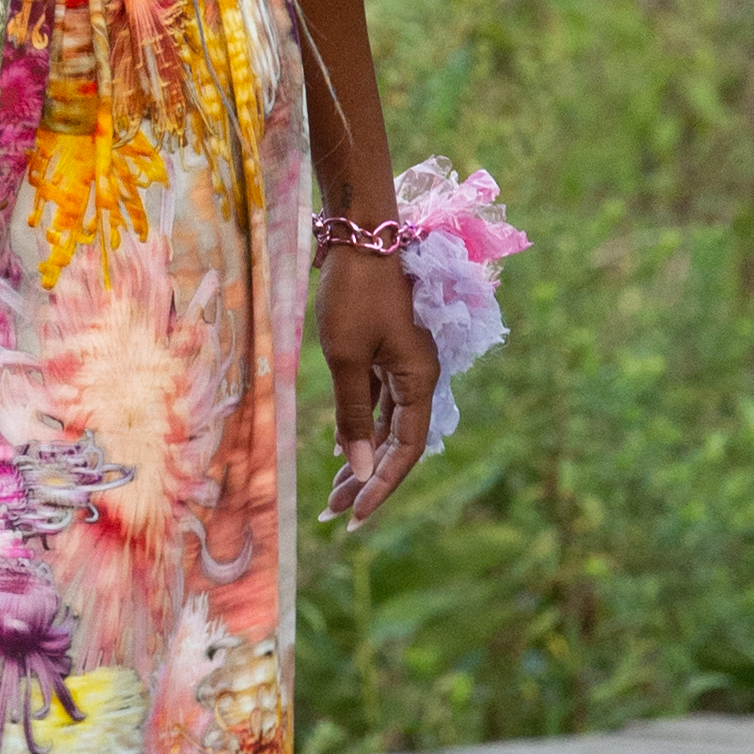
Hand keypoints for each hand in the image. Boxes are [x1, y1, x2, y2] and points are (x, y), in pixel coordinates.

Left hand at [316, 247, 437, 529]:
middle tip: (333, 515)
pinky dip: (359, 429)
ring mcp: (402, 366)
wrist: (358, 236)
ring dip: (361, 460)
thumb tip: (360, 469)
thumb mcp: (347, 359)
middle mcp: (418, 377)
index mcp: (421, 380)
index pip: (406, 450)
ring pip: (385, 426)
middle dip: (367, 481)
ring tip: (332, 495)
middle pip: (397, 443)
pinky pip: (376, 405)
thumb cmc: (353, 295)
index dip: (382, 486)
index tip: (353, 516)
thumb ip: (354, 416)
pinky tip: (340, 453)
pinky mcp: (384, 355)